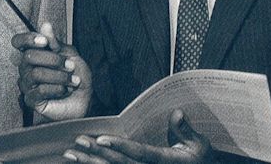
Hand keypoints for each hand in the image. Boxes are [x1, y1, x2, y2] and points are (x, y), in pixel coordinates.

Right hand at [11, 22, 91, 120]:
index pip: (18, 42)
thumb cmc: (76, 74)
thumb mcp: (69, 54)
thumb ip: (55, 42)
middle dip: (53, 60)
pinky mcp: (31, 100)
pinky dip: (56, 89)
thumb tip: (45, 25)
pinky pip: (39, 91)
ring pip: (35, 74)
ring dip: (59, 76)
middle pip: (28, 56)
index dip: (28, 39)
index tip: (44, 41)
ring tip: (73, 80)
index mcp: (34, 53)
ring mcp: (27, 84)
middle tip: (70, 65)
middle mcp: (27, 68)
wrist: (85, 97)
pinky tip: (65, 90)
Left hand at [63, 109, 212, 162]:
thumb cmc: (198, 159)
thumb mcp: (198, 145)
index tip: (102, 138)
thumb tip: (176, 112)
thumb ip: (184, 130)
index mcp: (165, 161)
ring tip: (71, 154)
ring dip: (90, 163)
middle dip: (97, 153)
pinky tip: (79, 163)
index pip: (139, 153)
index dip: (120, 146)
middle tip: (78, 142)